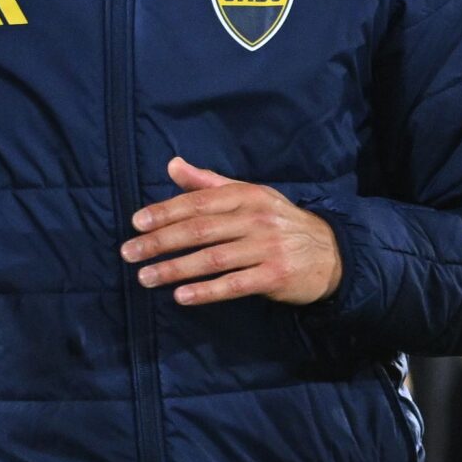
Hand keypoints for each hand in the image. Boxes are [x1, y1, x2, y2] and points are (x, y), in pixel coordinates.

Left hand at [121, 156, 342, 304]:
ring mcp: (267, 247)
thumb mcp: (249, 195)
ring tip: (145, 277)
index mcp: (246, 195)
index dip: (165, 212)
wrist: (331, 252)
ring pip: (212, 258)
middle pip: (199, 230)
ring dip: (175, 269)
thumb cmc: (279, 223)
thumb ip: (208, 183)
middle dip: (160, 242)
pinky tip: (182, 296)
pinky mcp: (275, 276)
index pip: (197, 202)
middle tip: (129, 253)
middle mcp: (255, 219)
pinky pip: (234, 284)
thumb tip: (172, 165)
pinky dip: (206, 291)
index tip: (136, 223)